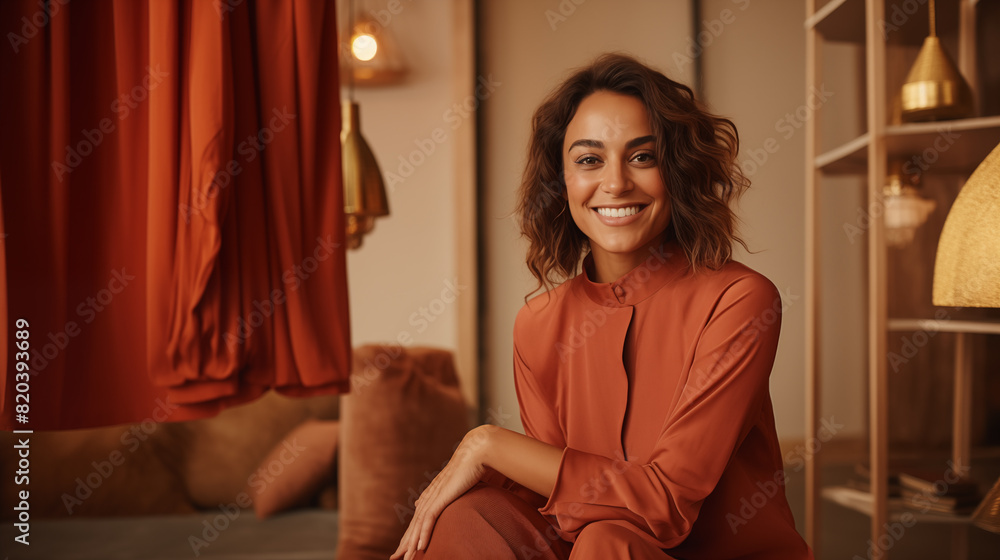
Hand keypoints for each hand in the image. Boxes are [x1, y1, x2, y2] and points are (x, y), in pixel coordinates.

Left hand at [390, 426, 490, 559]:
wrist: (476, 452)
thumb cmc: (474, 466)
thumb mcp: (461, 484)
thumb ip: (453, 492)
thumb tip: (450, 497)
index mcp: (434, 494)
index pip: (419, 518)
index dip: (412, 534)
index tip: (406, 547)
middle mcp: (430, 496)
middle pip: (414, 524)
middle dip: (405, 543)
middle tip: (396, 558)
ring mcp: (434, 496)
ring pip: (418, 525)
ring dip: (411, 544)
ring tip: (405, 559)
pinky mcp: (441, 497)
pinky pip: (429, 520)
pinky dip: (423, 534)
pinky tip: (420, 547)